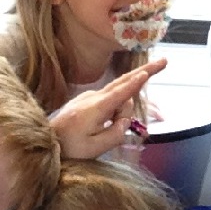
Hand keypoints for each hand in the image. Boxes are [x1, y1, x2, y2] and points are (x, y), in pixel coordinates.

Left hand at [50, 59, 166, 158]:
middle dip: (145, 71)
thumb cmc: (69, 148)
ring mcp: (89, 96)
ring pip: (117, 95)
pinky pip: (109, 100)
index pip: (121, 93)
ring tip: (109, 129)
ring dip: (123, 108)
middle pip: (123, 81)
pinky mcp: (87, 100)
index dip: (136, 83)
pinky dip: (116, 107)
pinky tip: (107, 122)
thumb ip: (116, 134)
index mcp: (96, 108)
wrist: (45, 142)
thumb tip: (125, 120)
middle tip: (164, 61)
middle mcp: (93, 97)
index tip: (147, 73)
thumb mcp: (95, 148)